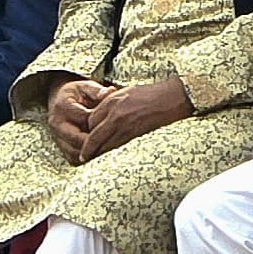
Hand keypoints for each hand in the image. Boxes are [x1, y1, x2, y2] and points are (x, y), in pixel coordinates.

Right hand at [45, 80, 108, 162]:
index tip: (115, 122)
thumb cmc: (77, 93)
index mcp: (63, 107)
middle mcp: (56, 124)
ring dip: (92, 153)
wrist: (60, 99)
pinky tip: (100, 152)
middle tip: (114, 140)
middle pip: (78, 140)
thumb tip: (109, 92)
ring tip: (109, 148)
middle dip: (97, 142)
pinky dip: (87, 158)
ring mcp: (56, 137)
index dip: (100, 122)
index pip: (84, 119)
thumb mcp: (86, 86)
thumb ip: (98, 90)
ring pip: (75, 153)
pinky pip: (73, 158)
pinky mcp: (60, 147)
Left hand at [77, 79, 191, 161]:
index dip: (87, 129)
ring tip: (92, 161)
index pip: (91, 120)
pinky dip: (111, 154)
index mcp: (112, 102)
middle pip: (94, 137)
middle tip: (82, 156)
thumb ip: (109, 102)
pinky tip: (109, 158)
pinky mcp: (136, 136)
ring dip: (98, 154)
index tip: (86, 136)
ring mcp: (126, 127)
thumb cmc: (149, 94)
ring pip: (105, 146)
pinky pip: (119, 148)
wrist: (170, 99)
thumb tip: (99, 115)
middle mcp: (116, 115)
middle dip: (87, 148)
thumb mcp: (124, 92)